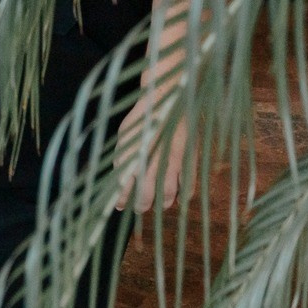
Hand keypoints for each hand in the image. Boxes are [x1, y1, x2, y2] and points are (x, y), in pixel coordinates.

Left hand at [115, 95, 188, 211]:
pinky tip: (179, 199)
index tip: (119, 207)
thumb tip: (119, 179)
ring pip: (167, 194)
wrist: (166, 99)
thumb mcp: (125, 136)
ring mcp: (172, 161)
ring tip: (159, 205)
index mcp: (133, 154)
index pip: (125, 186)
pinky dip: (183, 196)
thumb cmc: (143, 119)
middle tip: (139, 208)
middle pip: (146, 195)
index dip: (122, 199)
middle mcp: (152, 161)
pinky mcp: (188, 158)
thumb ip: (122, 157)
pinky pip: (188, 185)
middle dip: (141, 205)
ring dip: (163, 203)